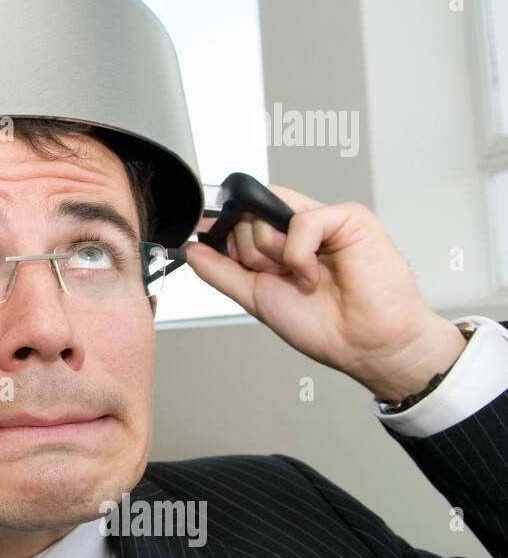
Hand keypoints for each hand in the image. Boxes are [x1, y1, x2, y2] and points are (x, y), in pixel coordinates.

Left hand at [181, 186, 468, 401]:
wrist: (366, 346)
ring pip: (267, 212)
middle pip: (247, 212)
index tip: (225, 255)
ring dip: (273, 255)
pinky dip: (299, 256)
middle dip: (250, 252)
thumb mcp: (257, 297)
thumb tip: (192, 250)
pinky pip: (301, 221)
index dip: (227, 234)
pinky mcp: (349, 217)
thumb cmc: (325, 327)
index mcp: (281, 242)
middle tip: (277, 277)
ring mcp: (325, 219)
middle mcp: (301, 227)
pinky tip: (316, 276)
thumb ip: (223, 271)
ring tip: (303, 279)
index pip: (240, 217)